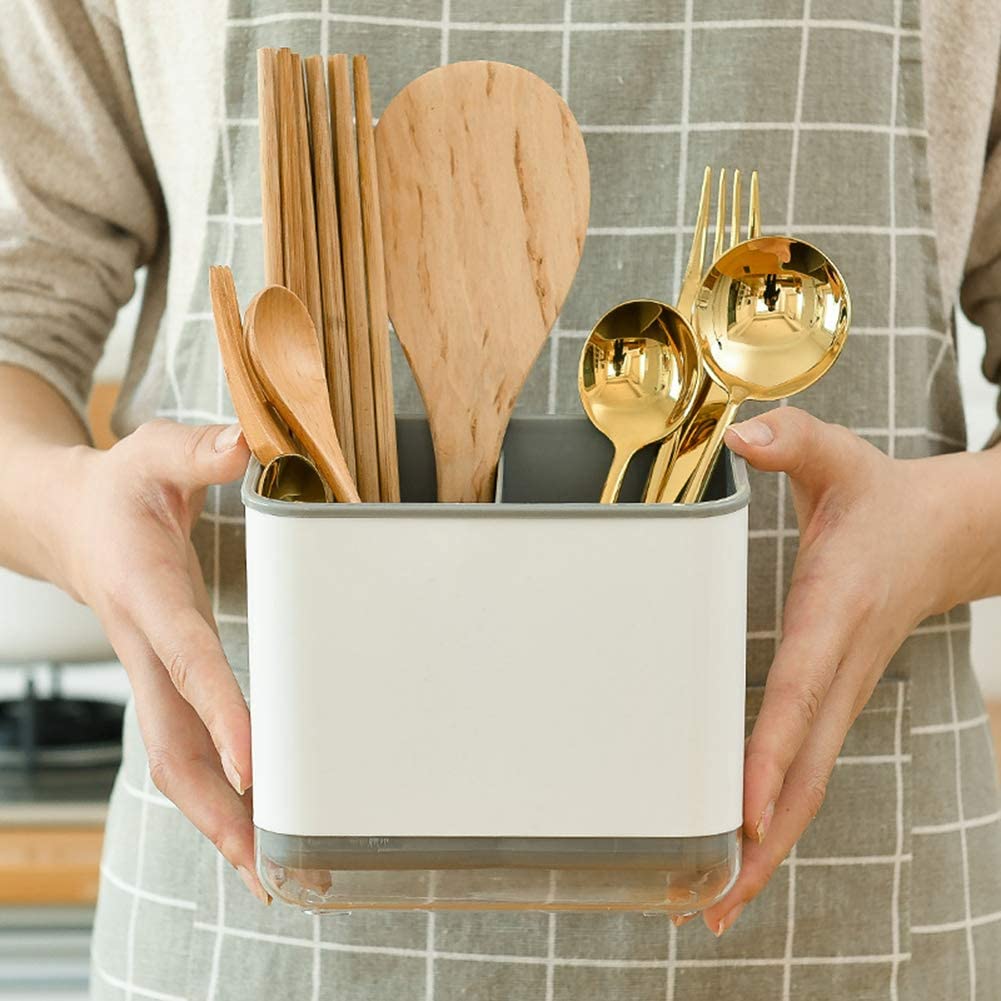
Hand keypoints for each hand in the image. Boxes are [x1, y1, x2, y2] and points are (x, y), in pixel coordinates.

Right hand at [49, 420, 266, 902]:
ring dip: (223, 819)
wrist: (67, 522)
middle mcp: (147, 650)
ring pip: (178, 764)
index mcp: (148, 597)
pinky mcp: (165, 683)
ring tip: (280, 872)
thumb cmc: (118, 493)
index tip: (257, 764)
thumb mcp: (151, 454)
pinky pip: (189, 750)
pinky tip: (257, 824)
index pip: (189, 662)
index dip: (220, 712)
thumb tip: (244, 445)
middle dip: (221, 808)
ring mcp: (153, 676)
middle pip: (175, 747)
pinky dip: (221, 794)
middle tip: (276, 865)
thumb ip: (195, 452)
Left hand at [698, 407, 962, 935]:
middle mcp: (841, 669)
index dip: (770, 750)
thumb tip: (747, 437)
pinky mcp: (836, 698)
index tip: (740, 809)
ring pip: (807, 781)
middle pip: (803, 769)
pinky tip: (744, 842)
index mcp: (835, 615)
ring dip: (766, 842)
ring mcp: (843, 692)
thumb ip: (793, 443)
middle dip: (762, 838)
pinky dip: (775, 810)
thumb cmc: (884, 504)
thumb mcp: (838, 460)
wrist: (949, 534)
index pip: (799, 692)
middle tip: (710, 898)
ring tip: (716, 897)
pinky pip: (805, 766)